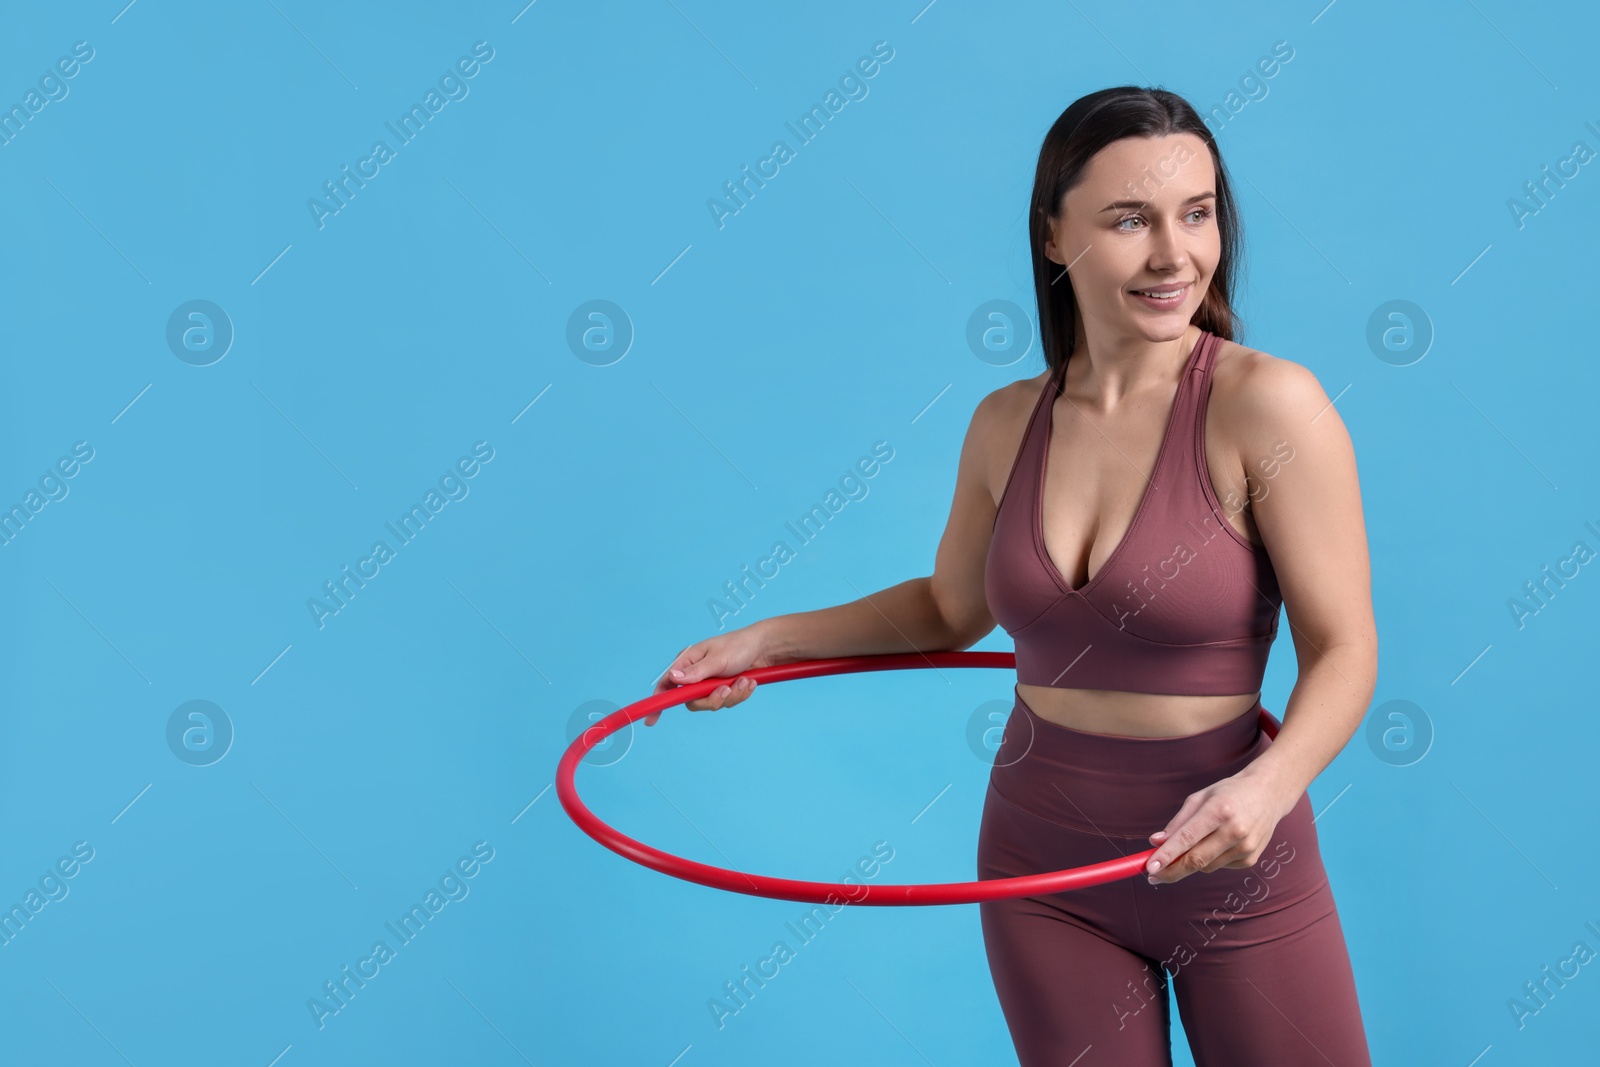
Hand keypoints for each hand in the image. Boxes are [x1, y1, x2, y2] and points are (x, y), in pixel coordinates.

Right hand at [646, 623, 775, 725]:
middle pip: (692, 701)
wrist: (765, 648)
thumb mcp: (717, 659)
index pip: (667, 684)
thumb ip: (696, 672)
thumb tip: (673, 678)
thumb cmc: (739, 646)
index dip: (659, 701)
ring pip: (712, 704)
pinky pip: (728, 702)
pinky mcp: (725, 689)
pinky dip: (740, 695)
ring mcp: (711, 683)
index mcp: (688, 662)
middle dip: (712, 699)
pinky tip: (749, 682)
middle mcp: (697, 674)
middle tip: (726, 690)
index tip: (652, 720)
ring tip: (744, 681)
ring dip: (731, 695)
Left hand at [1143, 772, 1296, 884]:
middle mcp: (1235, 831)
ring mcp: (1246, 848)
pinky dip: (1210, 859)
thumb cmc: (1228, 793)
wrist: (1268, 795)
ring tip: (1196, 842)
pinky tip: (1218, 842)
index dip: (1166, 855)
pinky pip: (1219, 866)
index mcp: (1219, 810)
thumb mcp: (1200, 798)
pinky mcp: (1251, 859)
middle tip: (1152, 876)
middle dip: (1171, 871)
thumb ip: (1178, 822)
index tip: (1150, 868)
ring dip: (1191, 861)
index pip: (1187, 838)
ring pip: (1206, 866)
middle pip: (1196, 860)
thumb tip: (1156, 842)